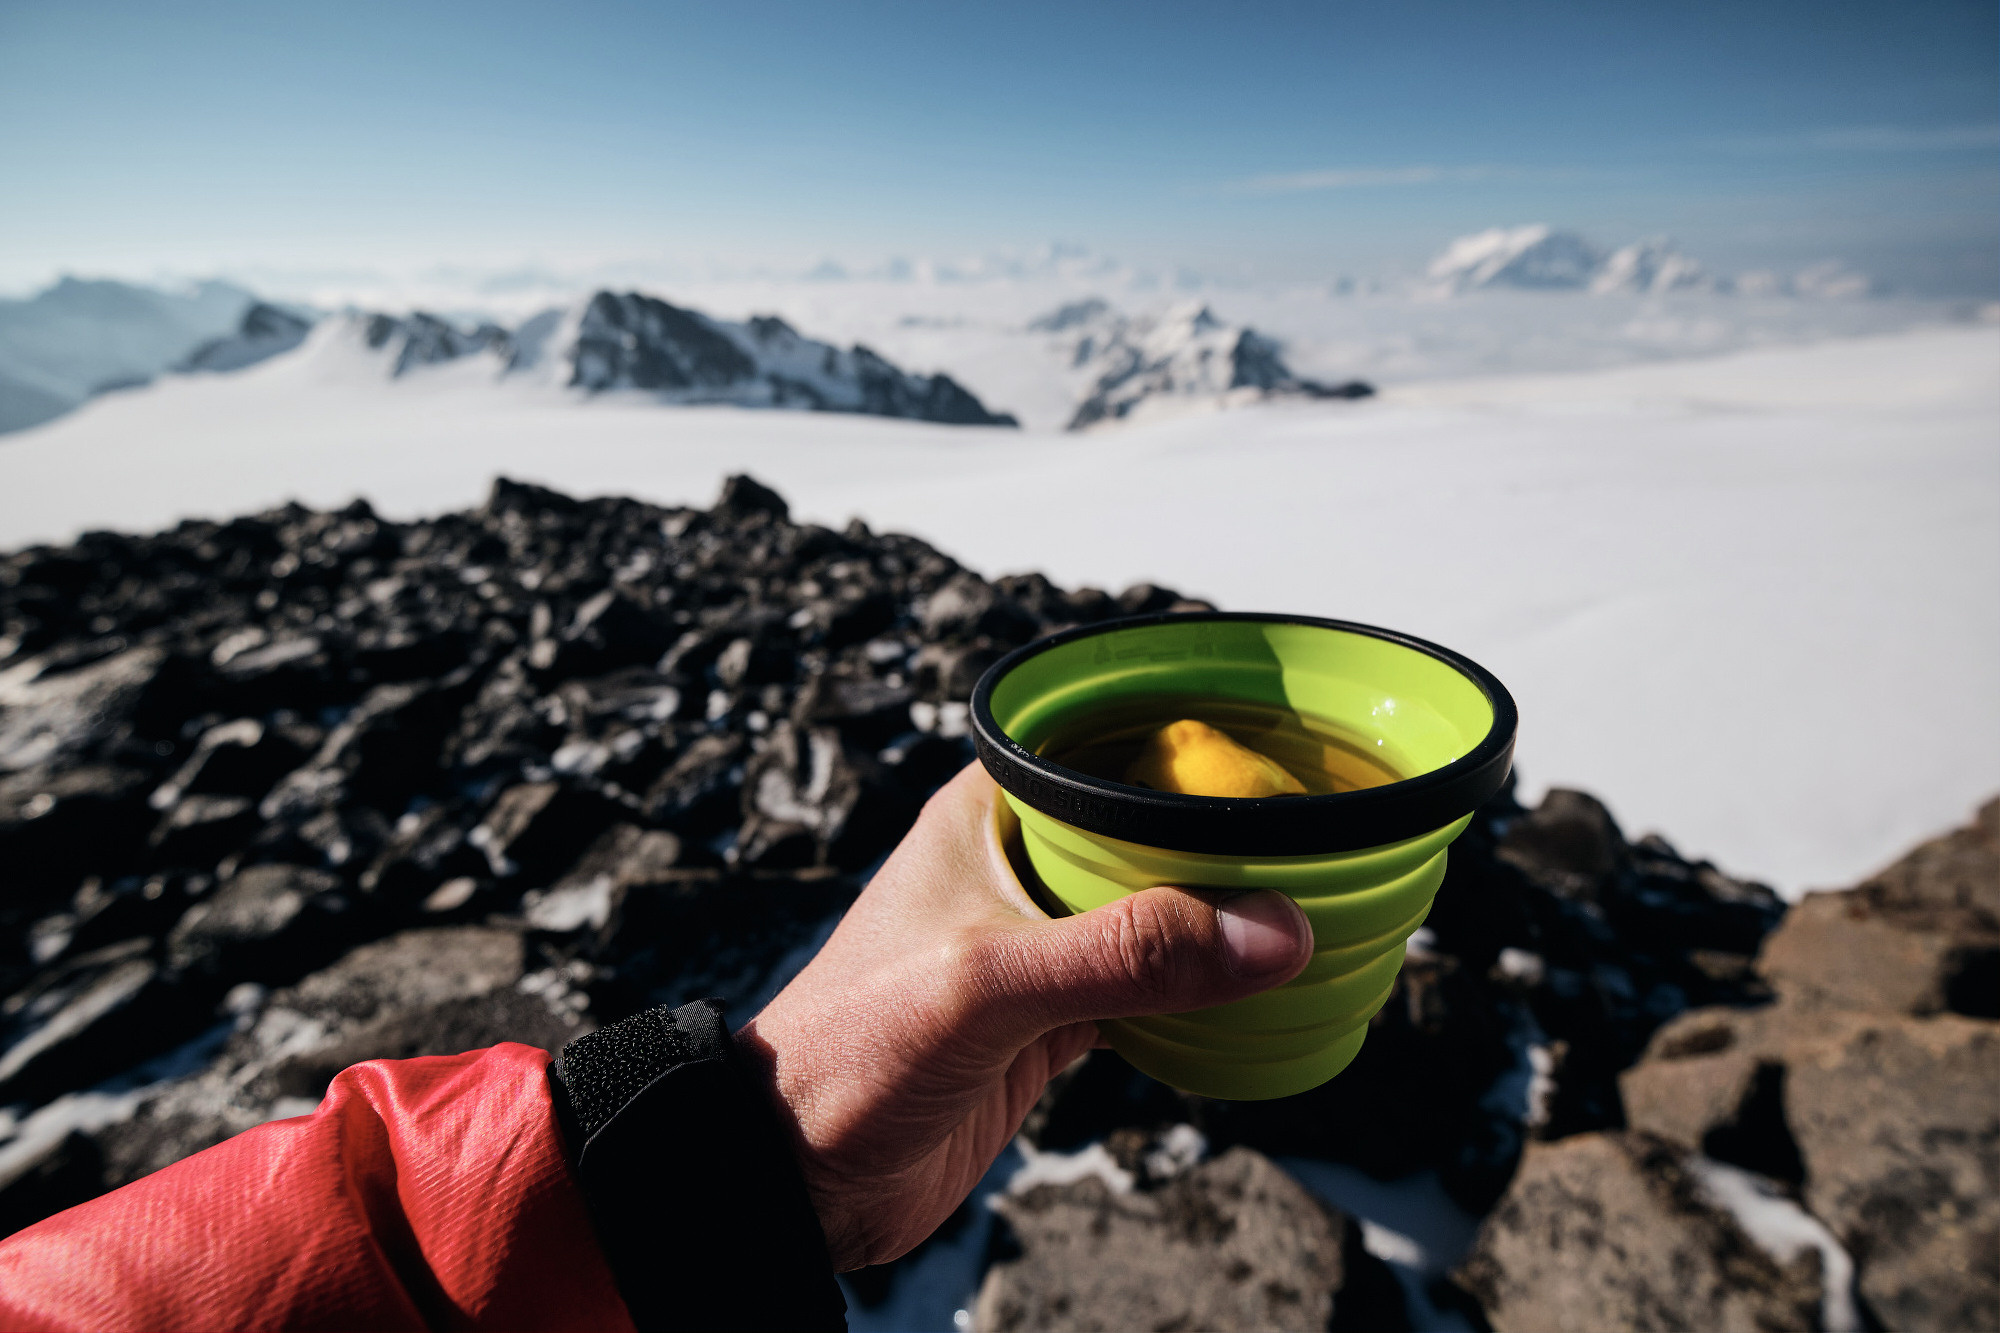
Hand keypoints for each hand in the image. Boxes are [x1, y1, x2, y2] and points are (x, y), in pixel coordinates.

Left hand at [734, 763, 1313, 1270]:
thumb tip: (1271, 931)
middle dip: (1229, 839)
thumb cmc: (850, 1051)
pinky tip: (1257, 992)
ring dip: (1221, 919)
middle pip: (1150, 831)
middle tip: (1329, 838)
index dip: (1190, 739)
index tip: (1285, 745)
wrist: (800, 1174)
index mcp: (988, 811)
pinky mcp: (1051, 1016)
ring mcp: (1038, 942)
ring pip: (1157, 911)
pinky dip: (1202, 991)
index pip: (1105, 745)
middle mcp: (1017, 863)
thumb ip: (1127, 954)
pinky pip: (1150, 986)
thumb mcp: (991, 985)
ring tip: (1319, 905)